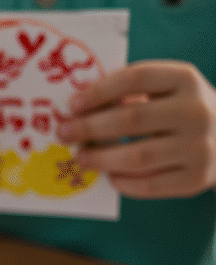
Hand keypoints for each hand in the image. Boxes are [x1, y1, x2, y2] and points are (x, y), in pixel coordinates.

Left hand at [60, 60, 215, 197]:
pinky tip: (109, 176)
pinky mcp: (197, 178)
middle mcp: (197, 111)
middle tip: (64, 134)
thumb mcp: (166, 90)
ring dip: (101, 159)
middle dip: (90, 128)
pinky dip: (123, 183)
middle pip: (132, 119)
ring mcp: (200, 147)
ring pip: (138, 157)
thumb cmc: (179, 110)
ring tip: (81, 157)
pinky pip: (150, 185)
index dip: (99, 91)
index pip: (136, 78)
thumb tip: (77, 108)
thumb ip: (129, 91)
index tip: (72, 104)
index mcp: (185, 79)